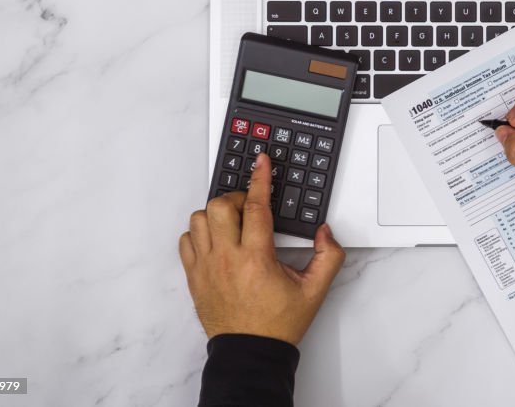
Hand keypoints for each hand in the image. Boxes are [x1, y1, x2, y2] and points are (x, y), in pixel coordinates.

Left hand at [179, 153, 344, 344]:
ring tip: (232, 223)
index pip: (255, 207)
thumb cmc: (277, 323)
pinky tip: (215, 240)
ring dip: (216, 214)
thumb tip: (324, 231)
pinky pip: (185, 241)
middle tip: (249, 206)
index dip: (259, 179)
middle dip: (236, 197)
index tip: (261, 161)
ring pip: (199, 219)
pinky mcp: (194, 277)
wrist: (250, 352)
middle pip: (220, 206)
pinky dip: (198, 233)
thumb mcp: (315, 290)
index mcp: (257, 259)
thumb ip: (329, 256)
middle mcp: (227, 259)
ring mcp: (206, 267)